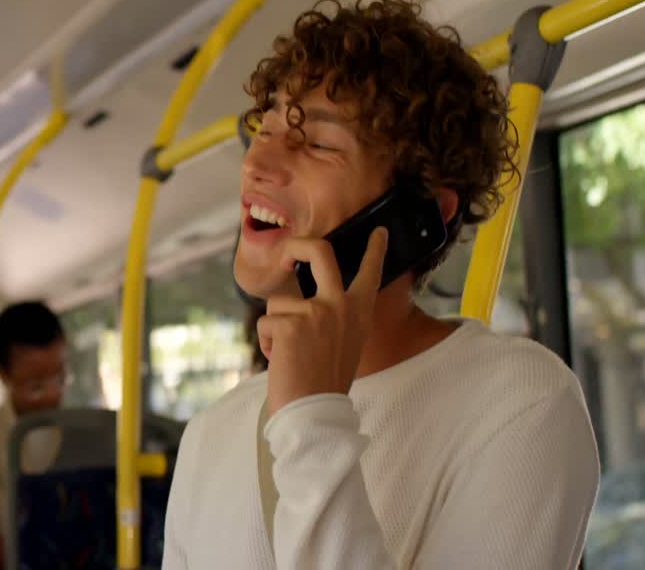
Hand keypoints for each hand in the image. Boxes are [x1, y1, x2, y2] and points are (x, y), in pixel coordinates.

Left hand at [260, 228, 387, 415]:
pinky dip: (266, 344)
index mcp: (359, 313)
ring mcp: (316, 312)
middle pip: (319, 251)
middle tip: (287, 254)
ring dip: (275, 328)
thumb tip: (302, 301)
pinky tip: (281, 362)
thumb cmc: (323, 383)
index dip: (375, 250)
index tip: (379, 231)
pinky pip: (266, 323)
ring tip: (290, 356)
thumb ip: (331, 318)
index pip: (370, 274)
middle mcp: (341, 305)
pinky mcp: (290, 323)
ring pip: (278, 302)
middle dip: (296, 244)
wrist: (314, 413)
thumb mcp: (341, 344)